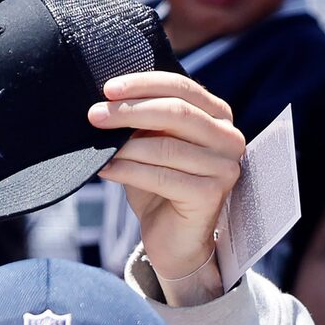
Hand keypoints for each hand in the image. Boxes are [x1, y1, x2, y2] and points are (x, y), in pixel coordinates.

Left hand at [91, 70, 247, 300]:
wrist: (174, 240)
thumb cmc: (160, 187)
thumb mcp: (153, 143)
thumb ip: (145, 119)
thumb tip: (107, 98)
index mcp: (218, 116)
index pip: (181, 87)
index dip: (143, 83)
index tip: (107, 89)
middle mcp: (229, 139)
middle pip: (176, 112)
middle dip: (130, 111)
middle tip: (95, 115)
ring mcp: (225, 168)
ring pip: (166, 146)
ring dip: (125, 146)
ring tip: (99, 147)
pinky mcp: (211, 195)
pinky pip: (161, 176)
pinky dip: (128, 171)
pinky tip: (106, 170)